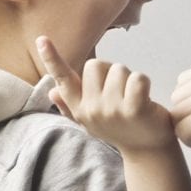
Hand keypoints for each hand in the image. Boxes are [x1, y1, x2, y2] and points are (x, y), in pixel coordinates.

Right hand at [37, 36, 174, 153]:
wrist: (148, 151)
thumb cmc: (121, 129)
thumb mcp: (92, 121)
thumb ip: (71, 105)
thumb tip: (51, 92)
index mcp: (80, 109)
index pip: (63, 80)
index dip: (52, 58)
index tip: (42, 39)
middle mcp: (92, 110)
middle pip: (96, 64)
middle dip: (111, 71)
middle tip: (120, 92)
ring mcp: (112, 110)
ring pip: (118, 69)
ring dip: (129, 78)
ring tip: (133, 98)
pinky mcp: (134, 109)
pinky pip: (137, 78)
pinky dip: (144, 82)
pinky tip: (145, 98)